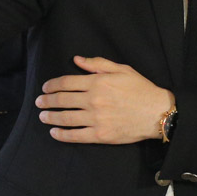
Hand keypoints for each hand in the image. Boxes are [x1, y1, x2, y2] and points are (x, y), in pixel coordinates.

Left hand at [36, 56, 171, 144]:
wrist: (157, 113)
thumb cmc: (141, 89)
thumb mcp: (121, 69)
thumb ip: (97, 64)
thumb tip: (76, 60)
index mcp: (97, 82)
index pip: (66, 82)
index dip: (52, 85)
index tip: (45, 88)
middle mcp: (93, 100)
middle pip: (62, 100)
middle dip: (47, 101)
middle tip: (39, 102)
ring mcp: (96, 118)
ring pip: (65, 118)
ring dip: (50, 117)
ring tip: (42, 116)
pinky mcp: (100, 135)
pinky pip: (75, 135)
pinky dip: (62, 134)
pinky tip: (54, 132)